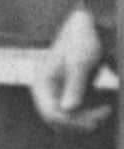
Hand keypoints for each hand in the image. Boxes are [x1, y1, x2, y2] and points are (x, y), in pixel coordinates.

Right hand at [33, 4, 111, 132]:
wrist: (91, 25)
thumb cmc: (84, 40)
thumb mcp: (80, 62)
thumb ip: (74, 86)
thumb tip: (66, 110)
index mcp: (42, 83)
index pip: (51, 114)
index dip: (73, 121)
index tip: (98, 117)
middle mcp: (47, 90)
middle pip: (59, 120)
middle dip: (80, 122)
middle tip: (105, 113)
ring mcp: (59, 91)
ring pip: (69, 118)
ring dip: (87, 119)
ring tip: (107, 110)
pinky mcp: (72, 91)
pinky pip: (78, 111)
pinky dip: (91, 112)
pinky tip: (106, 105)